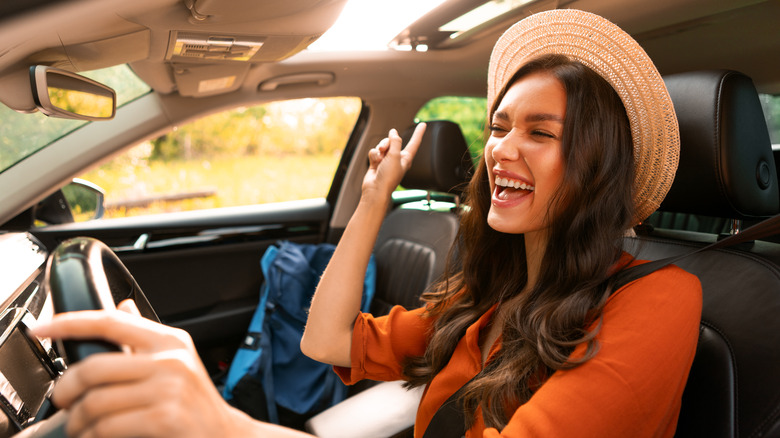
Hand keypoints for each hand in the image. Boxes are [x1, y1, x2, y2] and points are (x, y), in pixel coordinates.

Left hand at [31, 300, 253, 437]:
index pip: (111, 321)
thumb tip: (122, 308)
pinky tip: (94, 437)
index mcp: (169, 341)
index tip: (43, 329)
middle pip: (94, 367)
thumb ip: (144, 337)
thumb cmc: (197, 403)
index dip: (70, 323)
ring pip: (96, 402)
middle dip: (66, 390)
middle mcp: (170, 361)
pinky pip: (108, 426)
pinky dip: (92, 436)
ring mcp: (169, 389)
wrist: (227, 436)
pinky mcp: (165, 418)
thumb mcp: (176, 362)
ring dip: (77, 421)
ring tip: (79, 426)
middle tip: (63, 401)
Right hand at [362, 123, 425, 200]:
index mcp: (406, 158)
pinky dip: (374, 155)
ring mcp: (386, 160)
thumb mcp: (395, 156)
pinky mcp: (377, 162)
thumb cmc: (388, 177)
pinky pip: (375, 152)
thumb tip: (393, 132)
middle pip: (393, 141)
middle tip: (384, 149)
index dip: (418, 133)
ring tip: (379, 158)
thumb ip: (395, 141)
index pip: (414, 143)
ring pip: (382, 145)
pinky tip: (374, 162)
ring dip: (379, 149)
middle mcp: (397, 158)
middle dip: (387, 142)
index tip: (423, 124)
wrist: (375, 189)